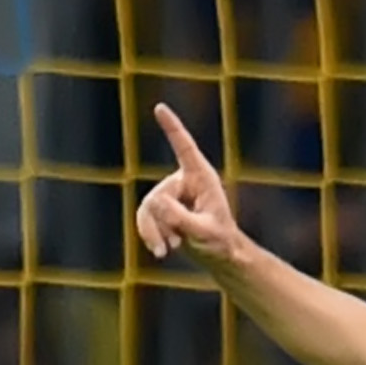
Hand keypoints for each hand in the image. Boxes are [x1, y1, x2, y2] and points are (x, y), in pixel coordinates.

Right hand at [134, 103, 252, 277]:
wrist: (221, 257)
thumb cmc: (221, 242)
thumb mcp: (203, 233)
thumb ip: (180, 218)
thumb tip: (155, 202)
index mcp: (202, 178)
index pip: (184, 148)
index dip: (172, 128)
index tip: (159, 108)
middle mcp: (184, 181)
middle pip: (157, 196)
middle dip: (161, 222)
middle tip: (176, 243)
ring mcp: (172, 195)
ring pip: (147, 209)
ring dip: (154, 232)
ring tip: (169, 250)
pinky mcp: (163, 209)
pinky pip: (144, 218)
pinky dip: (149, 235)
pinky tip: (161, 252)